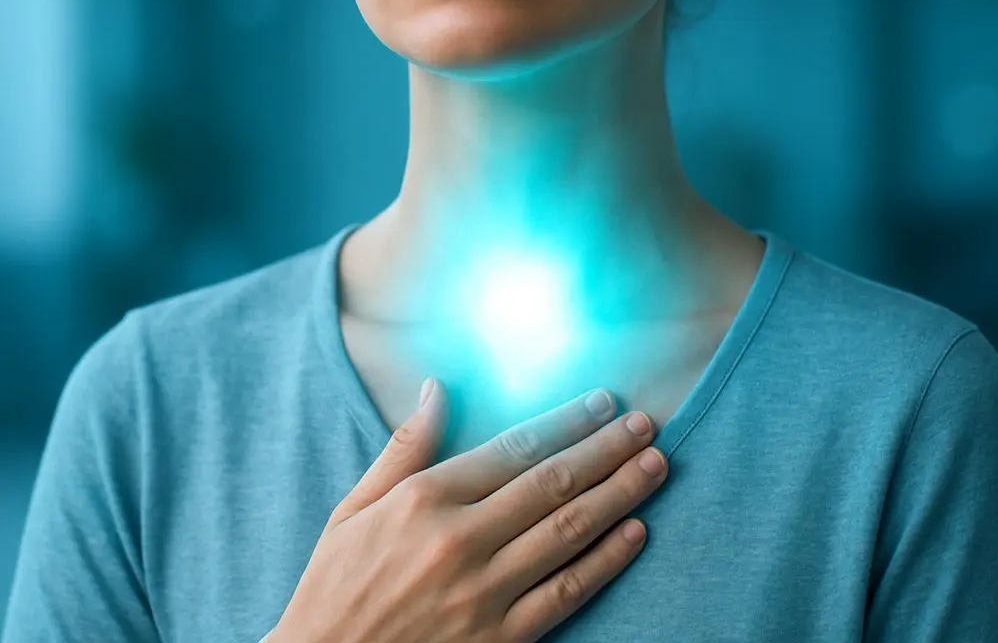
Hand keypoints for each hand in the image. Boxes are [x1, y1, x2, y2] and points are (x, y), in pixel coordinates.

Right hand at [269, 379, 667, 641]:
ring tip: (656, 465)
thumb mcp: (352, 509)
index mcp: (425, 499)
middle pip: (552, 483)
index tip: (603, 402)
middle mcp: (461, 540)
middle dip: (607, 449)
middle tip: (646, 424)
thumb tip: (434, 388)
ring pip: (569, 531)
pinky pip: (566, 593)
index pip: (514, 447)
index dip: (565, 421)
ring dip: (620, 494)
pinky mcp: (501, 640)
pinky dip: (606, 561)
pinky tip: (635, 534)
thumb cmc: (335, 588)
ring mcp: (484, 593)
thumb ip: (403, 447)